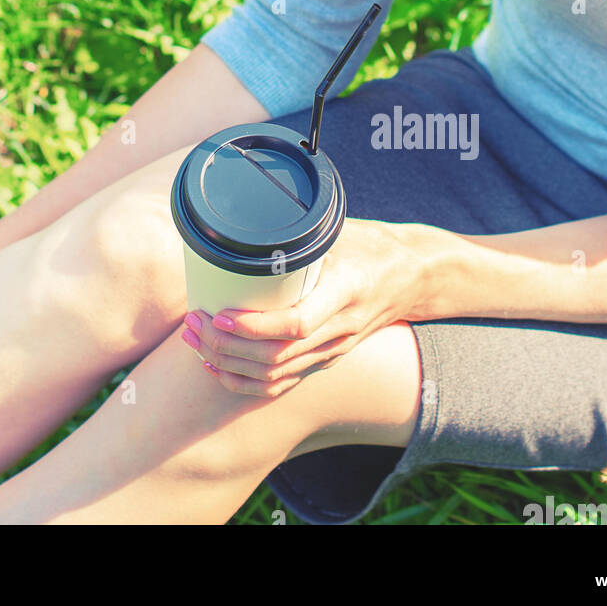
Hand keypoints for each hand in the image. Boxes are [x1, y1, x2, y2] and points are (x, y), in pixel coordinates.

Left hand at [179, 219, 430, 397]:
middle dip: (227, 347)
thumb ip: (299, 234)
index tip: (220, 315)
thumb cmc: (371, 244)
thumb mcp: (339, 232)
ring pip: (276, 374)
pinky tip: (218, 369)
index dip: (254, 327)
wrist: (413, 277)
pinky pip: (284, 383)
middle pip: (277, 356)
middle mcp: (340, 328)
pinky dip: (246, 382)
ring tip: (195, 341)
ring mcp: (334, 350)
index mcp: (345, 291)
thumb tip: (244, 222)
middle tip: (193, 324)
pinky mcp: (327, 360)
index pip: (297, 324)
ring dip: (229, 364)